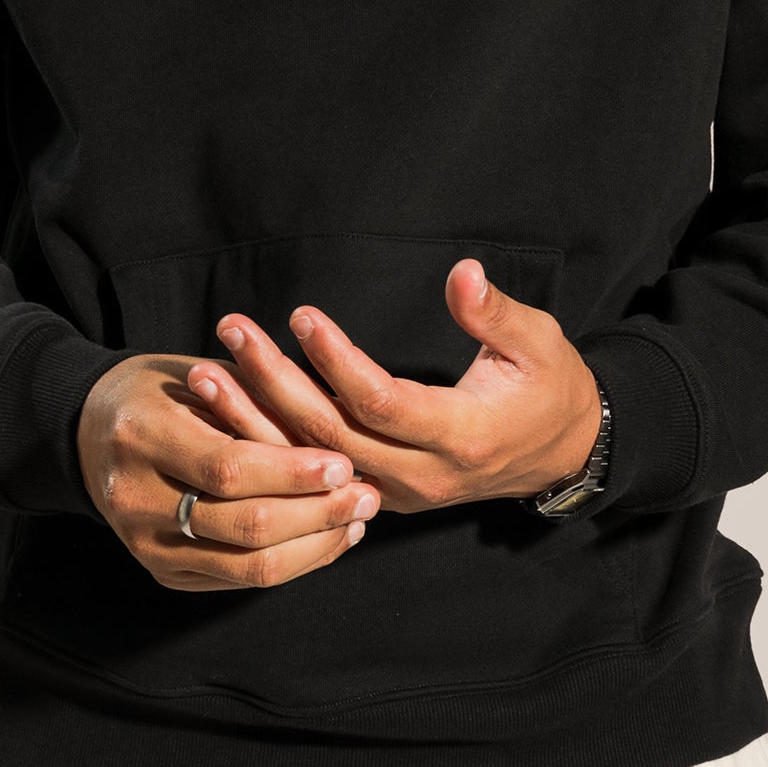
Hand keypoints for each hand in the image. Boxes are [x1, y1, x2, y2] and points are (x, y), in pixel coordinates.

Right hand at [76, 353, 380, 589]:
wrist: (92, 428)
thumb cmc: (162, 389)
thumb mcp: (201, 373)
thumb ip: (258, 402)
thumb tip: (337, 430)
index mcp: (143, 436)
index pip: (230, 468)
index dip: (292, 472)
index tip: (344, 463)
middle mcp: (136, 499)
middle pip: (244, 526)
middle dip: (316, 515)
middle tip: (368, 495)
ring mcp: (145, 545)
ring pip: (246, 566)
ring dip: (313, 546)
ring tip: (358, 520)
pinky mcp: (162, 571)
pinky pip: (237, 580)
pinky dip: (290, 563)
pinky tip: (326, 540)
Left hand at [184, 259, 602, 513]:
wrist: (560, 451)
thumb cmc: (549, 385)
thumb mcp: (537, 341)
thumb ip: (494, 312)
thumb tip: (464, 272)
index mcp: (463, 436)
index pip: (383, 404)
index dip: (338, 362)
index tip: (301, 316)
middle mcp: (423, 476)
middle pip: (333, 435)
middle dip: (276, 383)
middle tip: (233, 333)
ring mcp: (398, 492)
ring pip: (313, 463)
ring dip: (256, 418)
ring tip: (207, 373)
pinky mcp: (380, 494)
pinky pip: (314, 475)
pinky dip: (268, 446)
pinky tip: (227, 413)